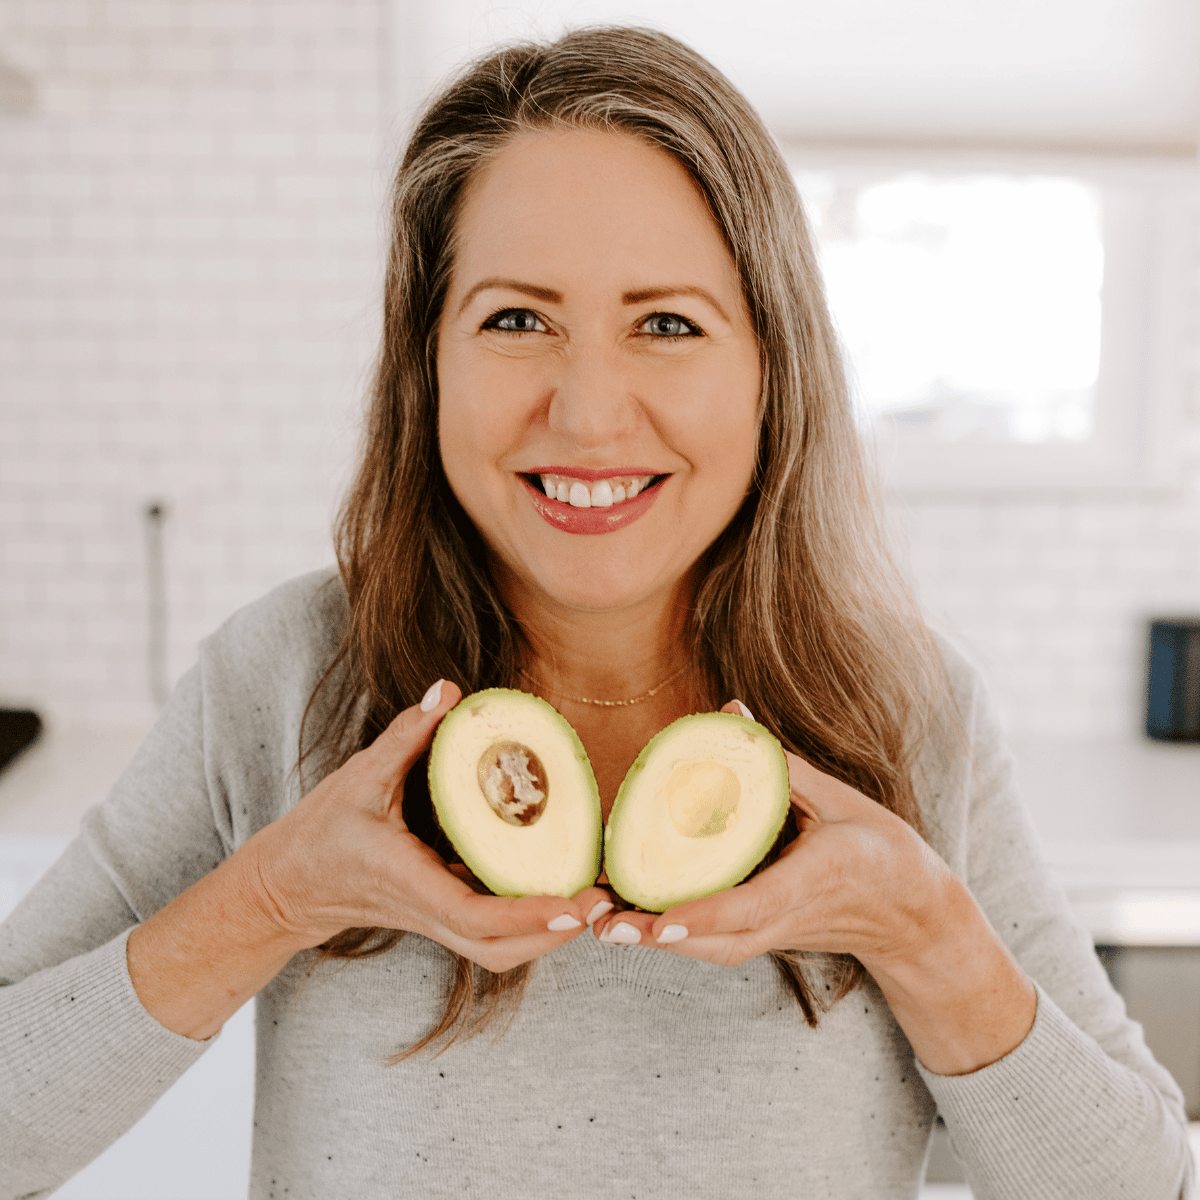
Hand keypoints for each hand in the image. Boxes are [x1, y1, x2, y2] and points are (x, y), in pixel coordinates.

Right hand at [244, 680, 611, 973]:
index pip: (476, 919)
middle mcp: (428, 911)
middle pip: (500, 950)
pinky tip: (559, 890)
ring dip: (547, 934)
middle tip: (602, 903)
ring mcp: (435, 921)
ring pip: (499, 951)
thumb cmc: (320, 832)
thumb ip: (407, 733)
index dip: (528, 914)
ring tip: (592, 901)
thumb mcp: (359, 776)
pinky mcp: (440, 916)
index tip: (573, 902)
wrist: (286, 887)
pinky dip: (528, 923)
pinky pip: (491, 935)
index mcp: (410, 882)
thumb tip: (449, 689)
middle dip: (553, 933)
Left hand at [591, 699, 954, 968]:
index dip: (705, 914)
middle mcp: (790, 918)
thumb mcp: (841, 798)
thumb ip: (778, 760)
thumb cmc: (880, 848)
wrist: (913, 913)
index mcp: (815, 879)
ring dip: (656, 941)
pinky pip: (716, 944)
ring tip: (602, 922)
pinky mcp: (766, 938)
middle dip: (659, 936)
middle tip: (602, 923)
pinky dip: (674, 935)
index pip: (754, 904)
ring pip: (712, 950)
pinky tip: (631, 916)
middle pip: (718, 941)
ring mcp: (777, 936)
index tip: (659, 920)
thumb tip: (730, 708)